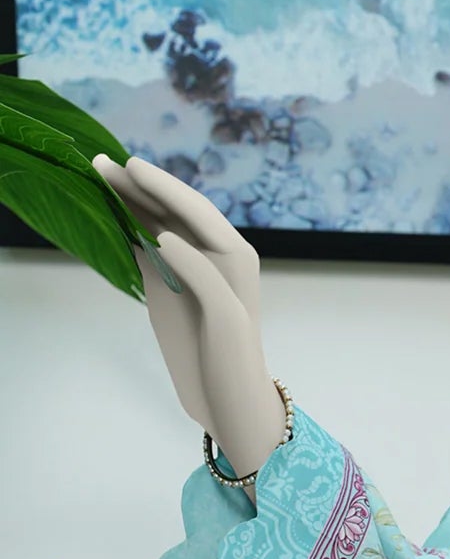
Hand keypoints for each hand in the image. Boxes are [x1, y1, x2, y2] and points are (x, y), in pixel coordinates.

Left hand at [92, 152, 284, 477]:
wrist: (229, 397)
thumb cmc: (199, 348)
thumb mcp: (166, 293)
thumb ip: (152, 258)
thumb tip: (122, 223)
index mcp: (217, 252)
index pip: (178, 209)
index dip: (142, 186)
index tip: (105, 166)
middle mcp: (233, 258)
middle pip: (188, 209)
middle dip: (147, 183)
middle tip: (106, 162)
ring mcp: (235, 284)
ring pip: (204, 228)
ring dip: (167, 201)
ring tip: (132, 177)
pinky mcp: (231, 314)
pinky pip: (207, 277)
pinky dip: (185, 257)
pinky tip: (159, 237)